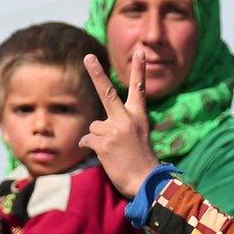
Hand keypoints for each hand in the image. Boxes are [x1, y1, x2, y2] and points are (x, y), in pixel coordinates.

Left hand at [78, 52, 160, 197]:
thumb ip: (120, 125)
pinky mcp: (103, 143)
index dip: (139, 69)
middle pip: (108, 92)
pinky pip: (87, 140)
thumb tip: (94, 128)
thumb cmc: (141, 161)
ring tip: (113, 151)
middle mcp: (127, 119)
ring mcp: (115, 130)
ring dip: (98, 138)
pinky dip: (91, 148)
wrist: (146, 182)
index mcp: (139, 116)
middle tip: (88, 56)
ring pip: (94, 126)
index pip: (138, 89)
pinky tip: (106, 156)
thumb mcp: (138, 136)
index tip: (140, 51)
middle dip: (96, 72)